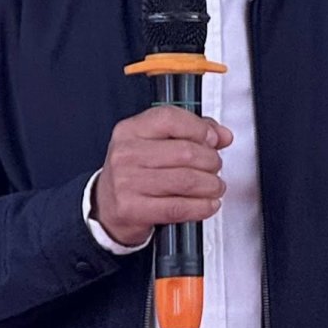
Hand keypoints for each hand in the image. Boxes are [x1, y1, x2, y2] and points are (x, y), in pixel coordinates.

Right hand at [92, 106, 232, 246]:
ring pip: (185, 180)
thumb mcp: (154, 143)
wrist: (105, 205)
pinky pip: (178, 207)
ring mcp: (127, 182)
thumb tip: (222, 135)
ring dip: (210, 185)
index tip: (213, 139)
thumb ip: (189, 132)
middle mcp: (126, 153)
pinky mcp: (132, 209)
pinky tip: (209, 204)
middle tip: (216, 167)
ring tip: (215, 186)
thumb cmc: (134, 170)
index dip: (199, 128)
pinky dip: (201, 206)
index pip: (170, 118)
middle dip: (210, 161)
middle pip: (184, 152)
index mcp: (130, 130)